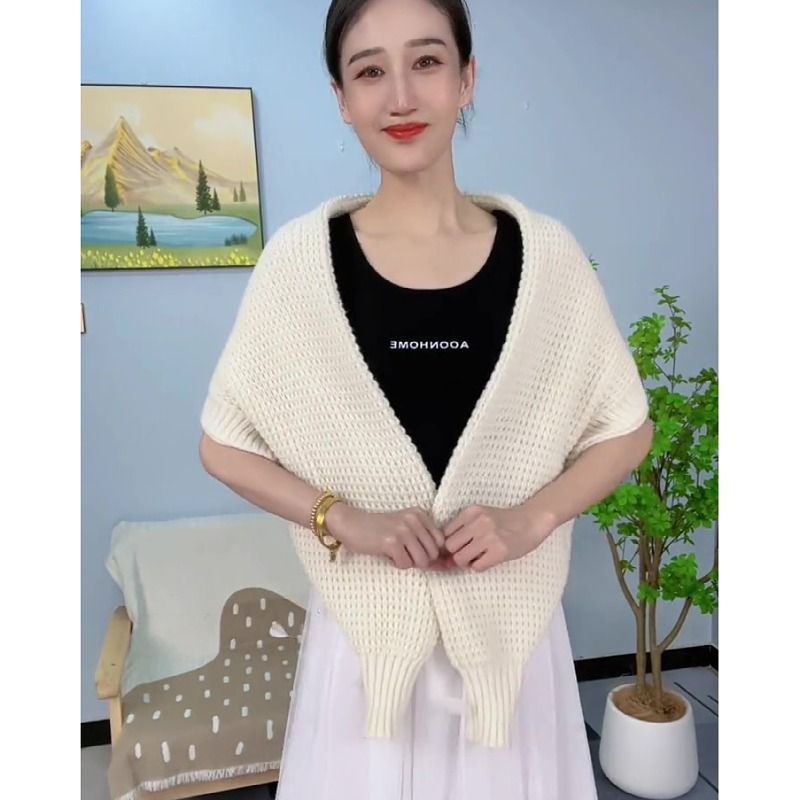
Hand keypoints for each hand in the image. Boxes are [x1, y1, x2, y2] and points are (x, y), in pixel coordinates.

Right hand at [324, 503, 446, 569]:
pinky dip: (396, 564)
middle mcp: (414, 519)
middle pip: (432, 553)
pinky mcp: (392, 542)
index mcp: (420, 514)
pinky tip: (387, 554)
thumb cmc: (379, 530)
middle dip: (418, 559)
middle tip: (402, 552)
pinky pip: (405, 565)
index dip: (429, 552)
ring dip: (408, 562)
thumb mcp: (405, 529)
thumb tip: (444, 566)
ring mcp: (403, 530)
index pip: (440, 541)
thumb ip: (424, 543)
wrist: (351, 524)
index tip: (414, 551)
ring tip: (395, 553)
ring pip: (421, 561)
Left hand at [441, 503, 556, 572]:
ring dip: (467, 562)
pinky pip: (477, 567)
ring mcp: (489, 536)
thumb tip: (444, 558)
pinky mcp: (500, 551)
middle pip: (450, 546)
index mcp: (471, 512)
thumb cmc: (504, 522)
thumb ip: (463, 531)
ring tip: (479, 556)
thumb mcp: (481, 518)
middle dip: (457, 553)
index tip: (460, 546)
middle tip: (470, 554)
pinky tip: (489, 559)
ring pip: (460, 558)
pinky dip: (480, 566)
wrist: (532, 521)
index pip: (445, 532)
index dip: (451, 543)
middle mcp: (478, 522)